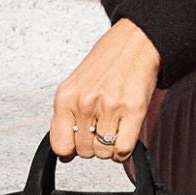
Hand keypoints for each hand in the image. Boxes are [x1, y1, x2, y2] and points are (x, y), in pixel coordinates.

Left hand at [50, 19, 161, 164]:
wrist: (135, 42)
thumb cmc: (107, 61)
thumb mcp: (76, 84)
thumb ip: (66, 116)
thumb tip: (65, 153)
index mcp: (66, 97)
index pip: (60, 145)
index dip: (70, 150)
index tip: (77, 144)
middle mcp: (85, 102)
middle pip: (84, 151)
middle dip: (92, 145)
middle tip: (100, 130)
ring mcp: (110, 107)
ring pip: (104, 153)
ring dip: (109, 148)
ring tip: (113, 129)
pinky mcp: (134, 110)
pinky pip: (123, 149)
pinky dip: (124, 150)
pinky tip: (124, 136)